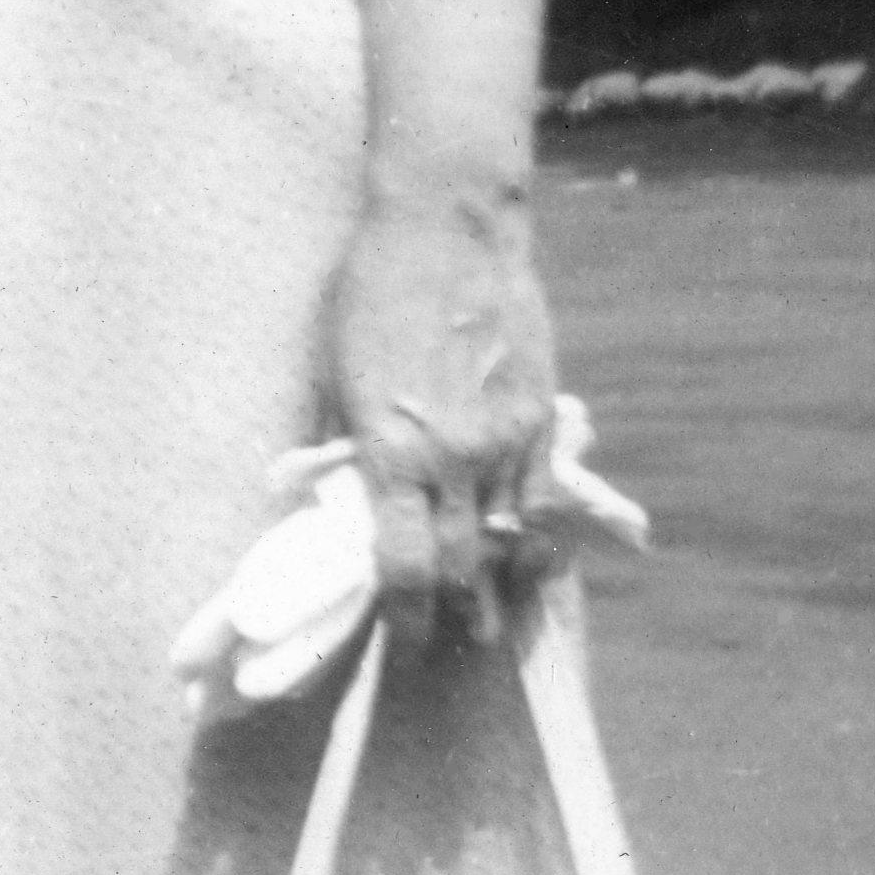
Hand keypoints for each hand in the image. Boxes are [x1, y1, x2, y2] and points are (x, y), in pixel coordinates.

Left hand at [322, 187, 557, 641]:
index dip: (405, 616)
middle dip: (454, 616)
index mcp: (391, 451)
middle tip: (447, 646)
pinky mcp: (543, 416)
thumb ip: (338, 445)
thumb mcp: (331, 373)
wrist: (446, 229)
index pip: (403, 566)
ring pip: (512, 543)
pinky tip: (530, 561)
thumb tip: (328, 501)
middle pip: (463, 568)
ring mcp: (508, 439)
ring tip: (492, 621)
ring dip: (501, 587)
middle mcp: (456, 458)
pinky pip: (545, 499)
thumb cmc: (368, 293)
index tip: (402, 643)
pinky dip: (538, 538)